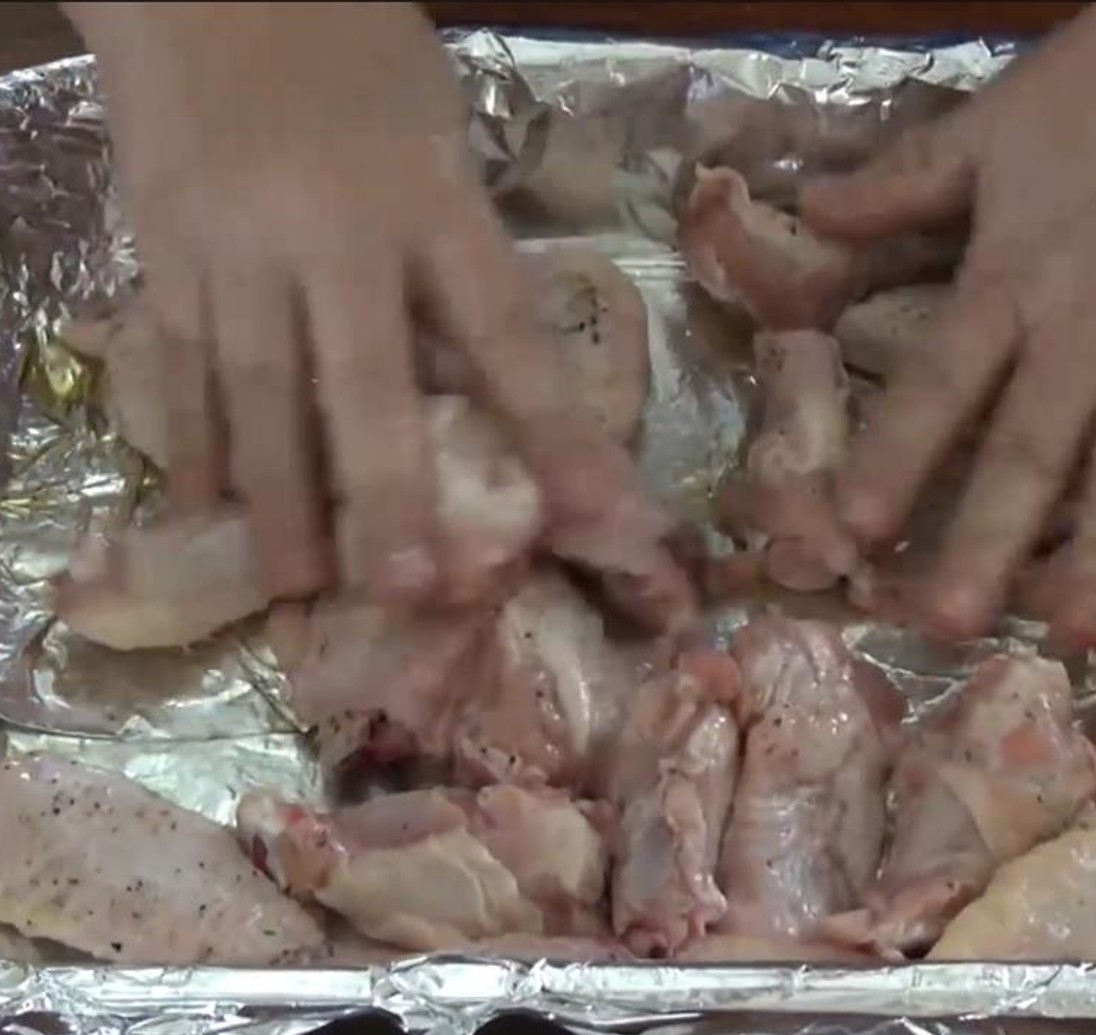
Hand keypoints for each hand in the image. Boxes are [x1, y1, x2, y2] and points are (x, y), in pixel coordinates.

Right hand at [64, 2, 691, 626]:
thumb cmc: (355, 51)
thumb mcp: (441, 140)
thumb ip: (460, 258)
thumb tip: (485, 388)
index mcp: (431, 201)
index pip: (508, 341)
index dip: (559, 440)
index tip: (603, 523)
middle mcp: (335, 237)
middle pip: (364, 388)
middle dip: (389, 499)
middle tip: (411, 591)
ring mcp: (237, 248)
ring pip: (258, 395)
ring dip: (280, 500)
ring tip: (297, 587)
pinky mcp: (164, 252)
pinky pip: (180, 365)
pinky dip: (191, 442)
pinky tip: (203, 509)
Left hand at [803, 3, 1095, 646]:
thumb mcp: (989, 126)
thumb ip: (901, 183)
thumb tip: (809, 213)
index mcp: (1015, 278)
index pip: (941, 382)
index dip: (894, 456)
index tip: (852, 528)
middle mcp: (1092, 328)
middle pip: (1032, 450)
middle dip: (988, 543)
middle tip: (948, 626)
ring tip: (1078, 632)